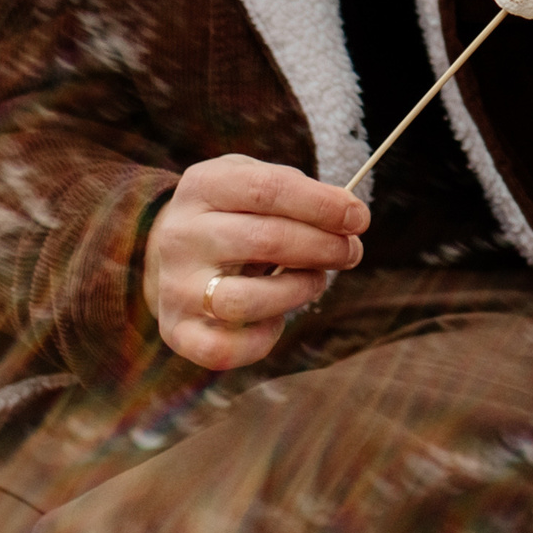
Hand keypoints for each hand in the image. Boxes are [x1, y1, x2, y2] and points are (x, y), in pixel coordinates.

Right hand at [143, 155, 367, 369]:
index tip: (359, 218)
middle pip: (265, 240)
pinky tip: (276, 317)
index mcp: (202, 187)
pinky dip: (264, 337)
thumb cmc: (232, 214)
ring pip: (246, 300)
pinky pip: (225, 348)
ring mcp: (175, 286)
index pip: (267, 189)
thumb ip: (297, 191)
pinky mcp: (177, 330)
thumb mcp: (254, 183)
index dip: (321, 204)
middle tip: (350, 252)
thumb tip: (348, 218)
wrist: (173, 253)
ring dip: (298, 291)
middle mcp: (180, 236)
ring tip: (314, 281)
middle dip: (323, 247)